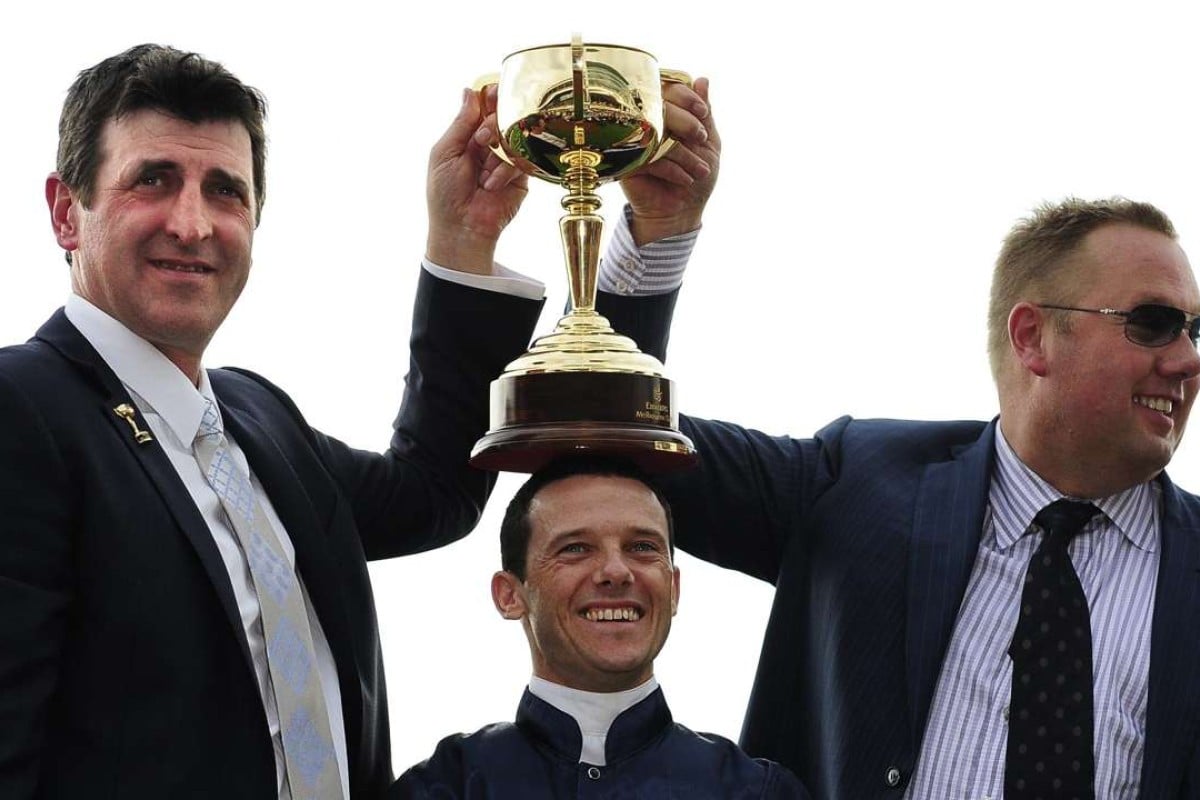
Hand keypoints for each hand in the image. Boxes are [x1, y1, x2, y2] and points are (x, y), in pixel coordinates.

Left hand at [426, 86, 528, 273]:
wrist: (462, 227)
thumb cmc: (445, 194)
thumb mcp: (445, 152)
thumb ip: (460, 122)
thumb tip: (469, 91)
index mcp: (468, 136)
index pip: (484, 107)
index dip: (490, 97)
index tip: (493, 92)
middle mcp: (489, 144)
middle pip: (503, 116)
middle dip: (492, 124)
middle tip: (480, 139)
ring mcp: (506, 159)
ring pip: (514, 136)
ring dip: (496, 151)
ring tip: (482, 175)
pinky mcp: (522, 176)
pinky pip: (522, 159)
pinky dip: (505, 170)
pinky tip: (491, 185)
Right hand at [620, 77, 719, 245]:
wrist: (683, 212)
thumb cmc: (696, 176)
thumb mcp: (708, 142)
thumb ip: (704, 112)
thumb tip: (702, 80)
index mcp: (664, 114)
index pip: (667, 88)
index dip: (686, 96)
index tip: (703, 113)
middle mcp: (644, 124)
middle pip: (659, 105)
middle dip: (686, 122)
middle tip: (700, 139)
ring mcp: (632, 142)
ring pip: (656, 132)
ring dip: (684, 153)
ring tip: (700, 171)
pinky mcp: (625, 163)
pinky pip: (649, 157)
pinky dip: (672, 169)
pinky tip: (684, 180)